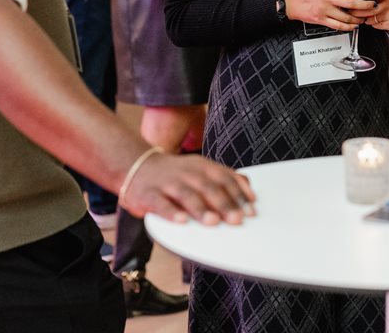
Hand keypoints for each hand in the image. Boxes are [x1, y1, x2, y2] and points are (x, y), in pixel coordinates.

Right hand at [120, 151, 255, 225]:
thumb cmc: (176, 174)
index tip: (251, 211)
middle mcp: (186, 172)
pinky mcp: (148, 194)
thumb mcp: (200, 169)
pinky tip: (182, 221)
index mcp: (202, 166)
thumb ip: (223, 178)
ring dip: (201, 208)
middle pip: (208, 187)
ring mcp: (167, 183)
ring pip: (186, 195)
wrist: (137, 166)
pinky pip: (160, 203)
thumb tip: (249, 188)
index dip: (239, 194)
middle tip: (237, 220)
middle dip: (224, 204)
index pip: (225, 178)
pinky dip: (171, 212)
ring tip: (212, 221)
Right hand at [282, 0, 375, 31]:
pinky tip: (352, 26)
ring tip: (363, 18)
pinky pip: (337, 26)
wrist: (291, 3)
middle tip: (373, 6)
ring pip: (345, 17)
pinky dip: (347, 27)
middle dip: (364, 5)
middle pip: (350, 3)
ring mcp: (325, 10)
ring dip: (357, 19)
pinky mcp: (321, 20)